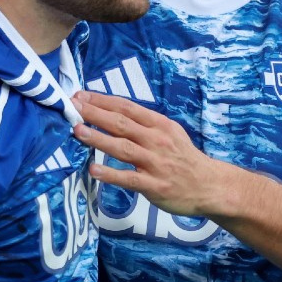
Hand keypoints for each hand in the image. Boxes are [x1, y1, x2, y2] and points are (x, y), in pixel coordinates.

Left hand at [71, 91, 227, 217]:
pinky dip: (110, 174)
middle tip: (72, 107)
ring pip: (123, 147)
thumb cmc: (184, 158)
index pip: (127, 107)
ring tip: (77, 131)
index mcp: (159, 124)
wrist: (209, 186)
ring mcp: (155, 163)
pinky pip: (129, 178)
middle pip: (121, 123)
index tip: (81, 96)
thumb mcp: (169, 133)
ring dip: (98, 138)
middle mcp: (156, 140)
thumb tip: (113, 114)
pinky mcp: (154, 185)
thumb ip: (144, 125)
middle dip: (95, 113)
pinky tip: (93, 170)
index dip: (102, 100)